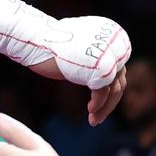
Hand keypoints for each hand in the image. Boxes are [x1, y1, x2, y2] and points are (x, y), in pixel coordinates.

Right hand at [0, 0, 130, 124]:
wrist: (36, 39)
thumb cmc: (52, 44)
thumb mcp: (82, 47)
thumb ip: (97, 57)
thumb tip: (107, 78)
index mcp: (112, 34)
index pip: (119, 68)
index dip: (112, 88)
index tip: (102, 104)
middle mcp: (114, 43)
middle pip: (120, 79)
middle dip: (110, 101)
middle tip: (99, 117)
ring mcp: (108, 55)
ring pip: (115, 88)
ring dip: (105, 108)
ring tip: (94, 121)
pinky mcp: (99, 68)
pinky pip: (103, 92)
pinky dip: (98, 105)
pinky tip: (90, 113)